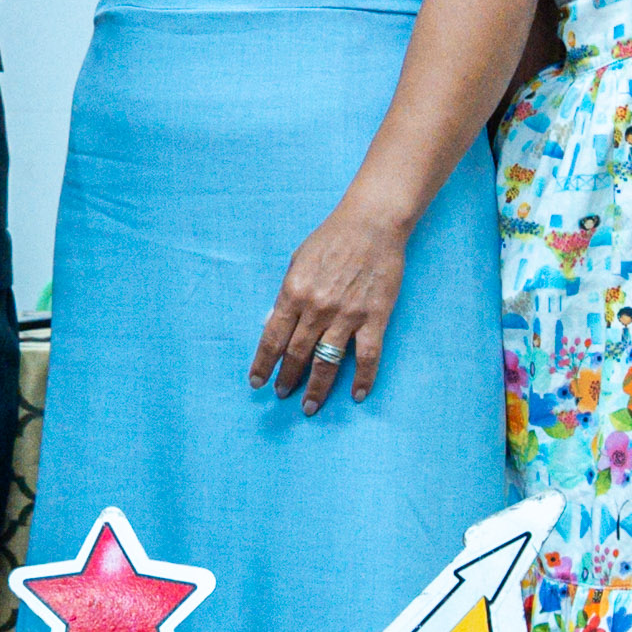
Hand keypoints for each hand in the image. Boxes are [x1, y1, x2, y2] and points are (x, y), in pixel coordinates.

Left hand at [249, 197, 415, 414]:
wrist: (372, 224)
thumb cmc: (331, 239)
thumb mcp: (297, 262)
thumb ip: (287, 294)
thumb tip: (274, 323)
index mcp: (294, 292)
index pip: (272, 338)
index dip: (263, 364)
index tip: (257, 382)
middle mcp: (317, 308)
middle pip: (296, 354)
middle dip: (286, 379)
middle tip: (281, 395)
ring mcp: (347, 315)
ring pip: (327, 362)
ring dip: (316, 388)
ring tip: (309, 407)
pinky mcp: (375, 318)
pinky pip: (367, 356)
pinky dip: (363, 379)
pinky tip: (358, 395)